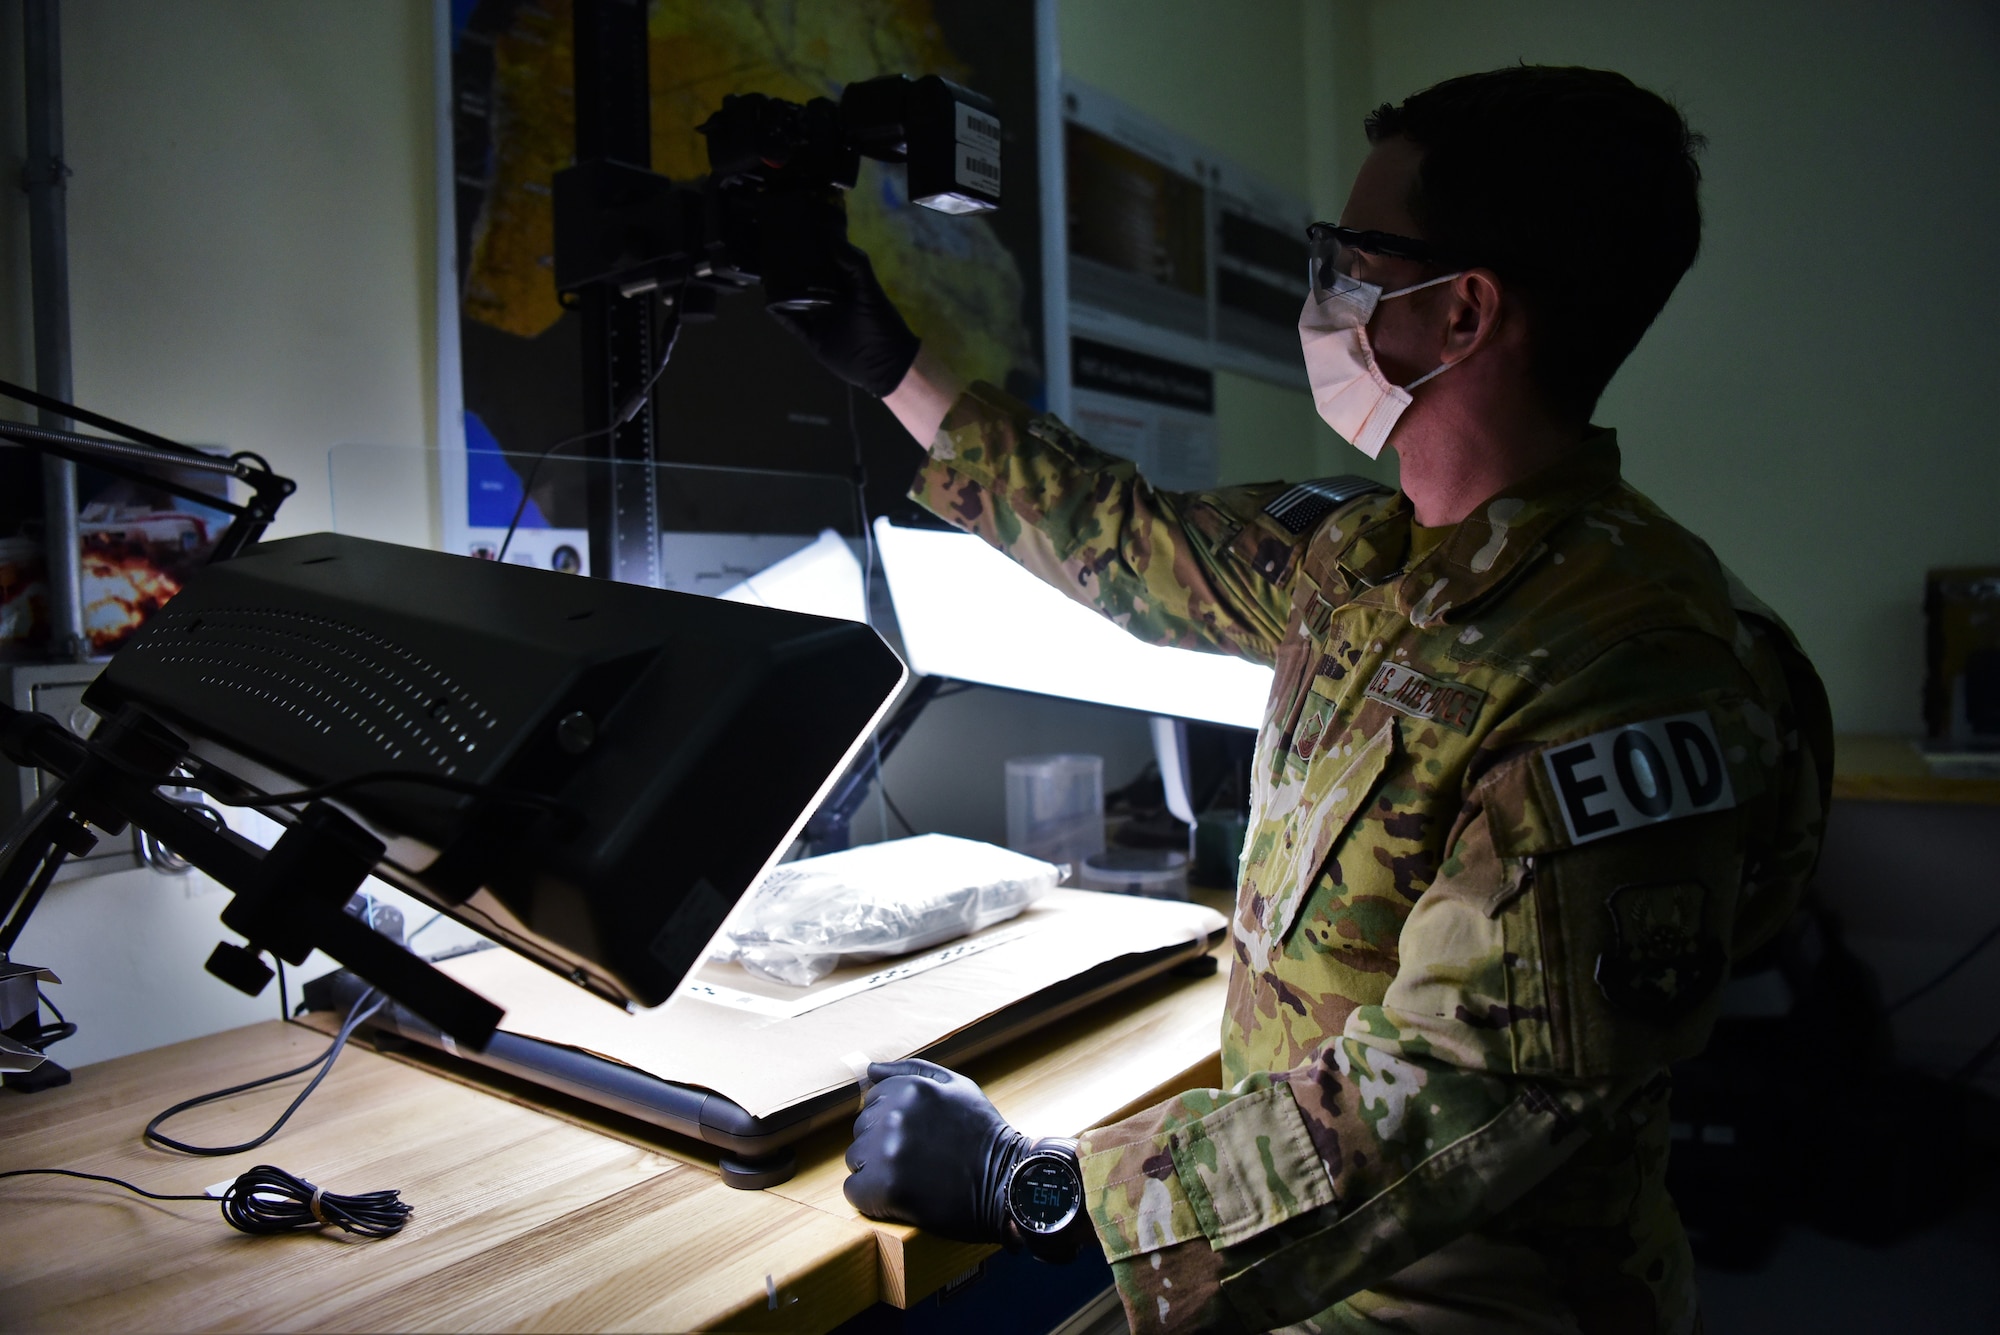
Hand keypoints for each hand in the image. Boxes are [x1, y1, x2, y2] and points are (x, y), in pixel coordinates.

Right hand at [765, 242, 920, 397]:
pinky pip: (792, 323)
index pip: (824, 262)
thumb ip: (854, 264)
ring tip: (766, 273)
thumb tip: (829, 237)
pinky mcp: (812, 337)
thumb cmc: (881, 324)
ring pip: (795, 300)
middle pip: (806, 280)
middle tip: (774, 251)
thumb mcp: (869, 289)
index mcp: (844, 285)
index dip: (812, 249)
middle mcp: (829, 299)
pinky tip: (769, 302)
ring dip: (783, 290)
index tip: (796, 233)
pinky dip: (780, 313)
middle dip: (793, 268)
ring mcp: (819, 318)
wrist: (884, 364)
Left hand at [842, 1059, 1026, 1242]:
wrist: (1006, 1184)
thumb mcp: (957, 1086)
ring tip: (911, 1176)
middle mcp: (896, 1117)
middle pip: (861, 1130)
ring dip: (876, 1170)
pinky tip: (898, 1197)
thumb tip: (869, 1069)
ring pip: (856, 1159)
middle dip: (882, 1144)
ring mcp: (889, 1153)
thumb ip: (911, 1071)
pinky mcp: (886, 1189)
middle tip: (917, 1158)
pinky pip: (854, 1190)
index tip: (915, 1135)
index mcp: (911, 1089)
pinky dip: (871, 1198)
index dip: (891, 1121)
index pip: (871, 1101)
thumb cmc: (981, 1134)